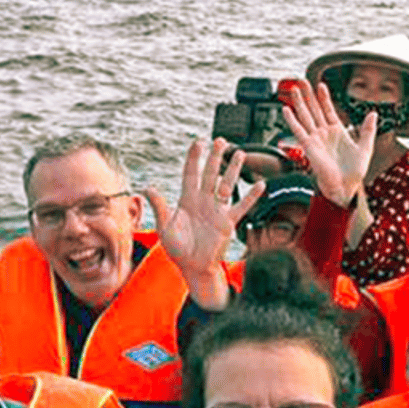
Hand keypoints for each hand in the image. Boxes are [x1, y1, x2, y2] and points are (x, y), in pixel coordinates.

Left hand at [147, 137, 262, 308]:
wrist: (193, 267)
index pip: (190, 173)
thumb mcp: (165, 228)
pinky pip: (242, 206)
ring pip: (226, 184)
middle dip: (215, 157)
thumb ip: (159, 207)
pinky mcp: (228, 222)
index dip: (194, 158)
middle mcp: (203, 201)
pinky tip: (260, 185)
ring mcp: (217, 210)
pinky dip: (251, 196)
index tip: (198, 142)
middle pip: (210, 174)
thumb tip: (147, 187)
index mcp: (187, 200)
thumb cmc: (178, 249)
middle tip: (220, 140)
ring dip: (233, 169)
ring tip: (239, 153)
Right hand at [281, 82, 375, 207]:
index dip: (324, 97)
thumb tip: (373, 113)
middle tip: (301, 81)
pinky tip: (286, 110)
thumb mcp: (365, 148)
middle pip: (314, 109)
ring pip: (305, 116)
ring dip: (299, 103)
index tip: (320, 84)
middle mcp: (324, 133)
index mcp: (337, 131)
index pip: (328, 110)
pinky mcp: (309, 147)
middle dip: (308, 95)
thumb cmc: (355, 172)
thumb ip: (368, 130)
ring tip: (293, 89)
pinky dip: (292, 120)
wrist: (346, 188)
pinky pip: (299, 131)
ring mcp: (315, 139)